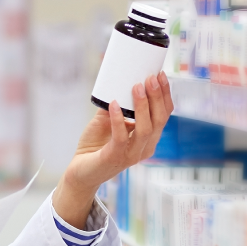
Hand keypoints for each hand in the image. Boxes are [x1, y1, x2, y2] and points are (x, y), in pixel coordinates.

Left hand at [53, 72, 173, 226]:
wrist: (81, 171)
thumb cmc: (96, 145)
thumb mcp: (108, 120)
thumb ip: (115, 105)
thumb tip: (117, 82)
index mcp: (148, 138)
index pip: (164, 115)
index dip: (165, 95)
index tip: (160, 75)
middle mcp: (145, 147)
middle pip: (159, 120)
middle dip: (157, 97)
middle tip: (150, 77)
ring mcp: (132, 154)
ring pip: (146, 129)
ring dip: (142, 106)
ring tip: (136, 87)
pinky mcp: (115, 157)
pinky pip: (121, 137)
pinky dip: (118, 119)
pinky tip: (113, 104)